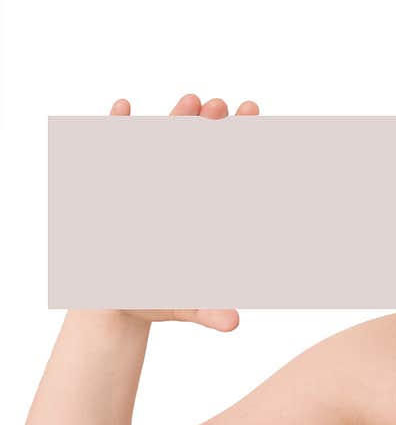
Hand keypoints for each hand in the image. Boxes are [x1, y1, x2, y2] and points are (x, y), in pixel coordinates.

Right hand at [102, 93, 260, 331]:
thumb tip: (233, 324)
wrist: (112, 300)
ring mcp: (147, 184)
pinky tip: (123, 108)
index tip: (255, 122)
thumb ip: (206, 310)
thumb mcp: (181, 305)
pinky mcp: (115, 183)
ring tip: (193, 100)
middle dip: (214, 128)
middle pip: (200, 152)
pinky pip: (117, 152)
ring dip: (177, 121)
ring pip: (165, 145)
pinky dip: (117, 129)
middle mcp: (177, 193)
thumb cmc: (153, 300)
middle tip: (227, 105)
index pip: (226, 175)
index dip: (241, 150)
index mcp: (198, 213)